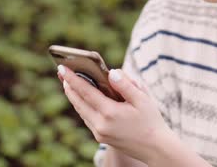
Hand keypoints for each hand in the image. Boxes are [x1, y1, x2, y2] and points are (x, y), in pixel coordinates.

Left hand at [57, 65, 171, 162]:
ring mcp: (99, 133)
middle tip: (61, 72)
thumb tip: (111, 72)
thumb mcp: (142, 99)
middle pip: (78, 102)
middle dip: (69, 86)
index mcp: (110, 112)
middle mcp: (101, 124)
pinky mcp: (101, 137)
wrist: (156, 148)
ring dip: (74, 97)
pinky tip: (83, 99)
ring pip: (81, 111)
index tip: (62, 68)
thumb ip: (125, 84)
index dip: (72, 78)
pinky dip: (83, 107)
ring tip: (69, 84)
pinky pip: (88, 119)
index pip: (86, 91)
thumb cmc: (151, 120)